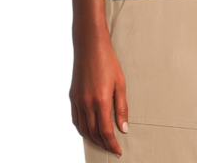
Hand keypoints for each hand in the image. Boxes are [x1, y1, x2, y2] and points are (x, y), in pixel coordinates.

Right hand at [69, 29, 128, 156]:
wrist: (90, 46)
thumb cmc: (108, 62)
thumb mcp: (120, 84)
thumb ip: (121, 108)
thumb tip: (123, 129)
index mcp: (101, 101)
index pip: (106, 132)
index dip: (112, 144)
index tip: (118, 151)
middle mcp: (87, 103)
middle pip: (94, 133)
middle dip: (103, 144)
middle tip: (112, 148)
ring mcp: (77, 100)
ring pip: (83, 129)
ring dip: (92, 139)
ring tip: (102, 142)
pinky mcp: (72, 96)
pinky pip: (76, 119)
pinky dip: (82, 129)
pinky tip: (89, 130)